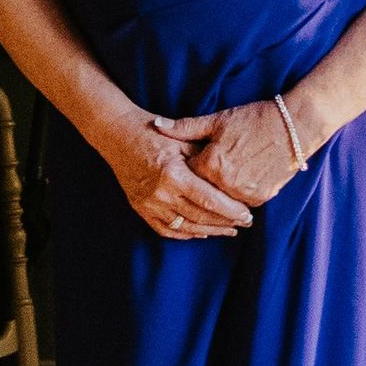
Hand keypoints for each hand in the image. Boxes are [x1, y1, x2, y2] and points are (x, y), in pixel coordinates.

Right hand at [88, 109, 251, 240]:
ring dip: (209, 230)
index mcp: (173, 174)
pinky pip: (165, 229)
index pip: (209, 200)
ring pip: (185, 227)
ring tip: (228, 231)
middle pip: (200, 217)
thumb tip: (232, 175)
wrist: (118, 134)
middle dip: (226, 223)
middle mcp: (160, 193)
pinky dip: (184, 234)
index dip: (231, 210)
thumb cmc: (154, 132)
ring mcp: (149, 204)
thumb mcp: (182, 140)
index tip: (248, 214)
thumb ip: (204, 159)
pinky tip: (200, 232)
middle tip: (245, 223)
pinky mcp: (140, 208)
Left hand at [158, 98, 307, 207]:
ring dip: (217, 197)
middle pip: (202, 194)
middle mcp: (225, 184)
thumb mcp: (218, 120)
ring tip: (219, 185)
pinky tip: (236, 187)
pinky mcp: (261, 198)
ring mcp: (244, 194)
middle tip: (199, 181)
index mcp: (211, 164)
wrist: (294, 127)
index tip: (184, 166)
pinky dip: (236, 198)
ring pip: (221, 202)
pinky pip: (241, 203)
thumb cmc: (254, 119)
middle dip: (198, 188)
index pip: (187, 177)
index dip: (184, 171)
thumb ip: (185, 127)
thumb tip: (156, 124)